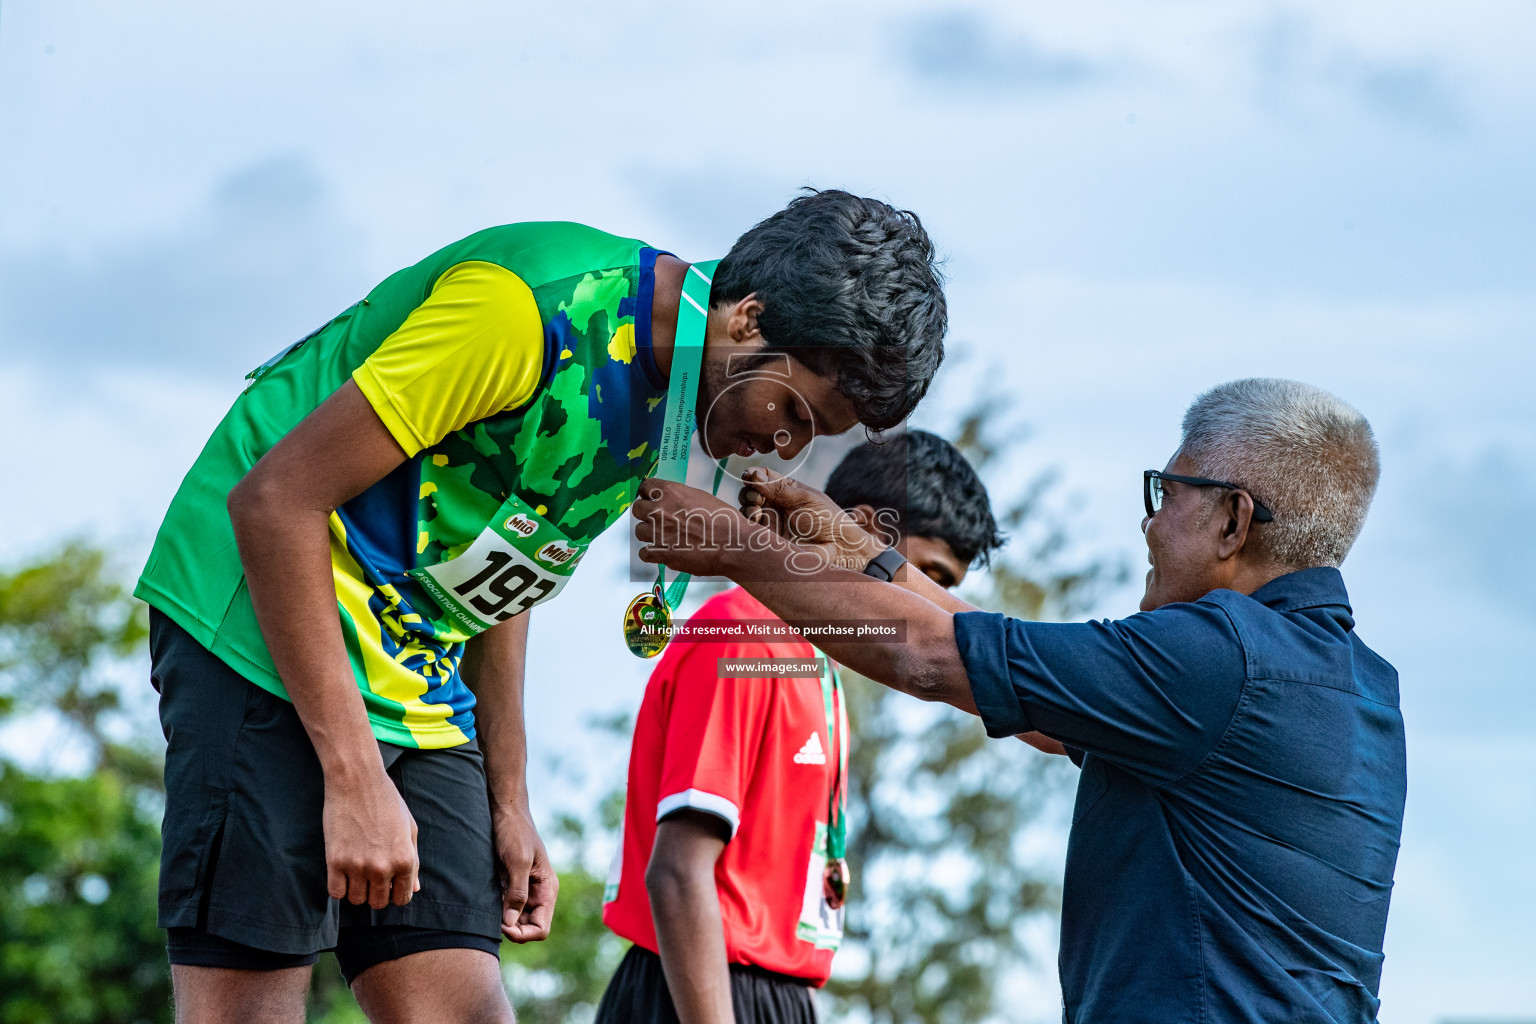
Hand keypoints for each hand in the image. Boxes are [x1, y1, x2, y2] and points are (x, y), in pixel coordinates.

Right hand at [323, 769, 419, 908]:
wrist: (357, 781)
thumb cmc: (387, 801)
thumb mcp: (409, 828)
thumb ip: (413, 861)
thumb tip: (415, 888)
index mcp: (405, 859)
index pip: (402, 898)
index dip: (396, 894)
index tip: (390, 885)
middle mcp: (382, 867)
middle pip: (378, 903)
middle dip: (376, 894)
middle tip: (372, 877)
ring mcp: (357, 866)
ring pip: (356, 900)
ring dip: (357, 890)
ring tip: (357, 872)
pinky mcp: (334, 861)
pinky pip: (335, 893)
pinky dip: (339, 887)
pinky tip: (342, 873)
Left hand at [494, 806, 558, 941]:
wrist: (504, 810)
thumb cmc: (514, 831)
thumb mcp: (518, 861)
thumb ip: (517, 893)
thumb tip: (510, 923)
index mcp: (547, 889)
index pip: (541, 928)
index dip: (522, 933)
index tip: (502, 924)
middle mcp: (537, 893)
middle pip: (527, 928)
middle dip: (510, 929)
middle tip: (490, 918)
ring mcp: (523, 890)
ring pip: (514, 921)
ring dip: (501, 920)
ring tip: (487, 907)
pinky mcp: (508, 885)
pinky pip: (503, 908)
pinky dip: (494, 910)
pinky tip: (484, 901)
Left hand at [631, 478, 751, 577]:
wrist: (733, 544)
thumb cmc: (723, 521)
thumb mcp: (700, 498)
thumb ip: (679, 499)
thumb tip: (669, 503)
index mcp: (671, 492)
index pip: (644, 487)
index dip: (647, 494)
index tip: (650, 499)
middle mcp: (660, 510)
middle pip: (637, 509)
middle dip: (646, 514)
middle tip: (657, 520)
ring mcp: (658, 532)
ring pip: (639, 531)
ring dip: (649, 533)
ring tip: (663, 537)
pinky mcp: (661, 553)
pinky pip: (644, 553)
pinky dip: (651, 553)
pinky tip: (661, 551)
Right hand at [738, 468, 884, 570]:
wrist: (838, 549)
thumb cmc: (828, 520)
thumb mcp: (804, 498)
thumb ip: (778, 488)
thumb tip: (753, 474)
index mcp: (787, 489)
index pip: (763, 476)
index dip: (754, 474)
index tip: (749, 475)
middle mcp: (776, 504)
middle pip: (751, 492)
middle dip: (748, 490)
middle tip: (757, 496)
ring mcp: (771, 521)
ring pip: (747, 509)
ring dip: (747, 505)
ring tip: (757, 508)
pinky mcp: (768, 539)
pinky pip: (750, 528)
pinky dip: (747, 521)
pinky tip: (756, 518)